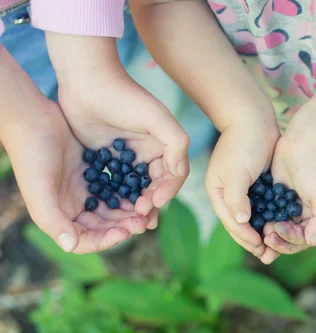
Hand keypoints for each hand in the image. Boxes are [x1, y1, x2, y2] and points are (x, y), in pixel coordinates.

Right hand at [4, 102, 149, 252]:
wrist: (34, 120)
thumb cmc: (32, 157)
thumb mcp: (40, 190)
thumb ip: (54, 220)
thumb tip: (70, 246)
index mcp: (59, 218)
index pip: (86, 240)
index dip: (105, 240)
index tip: (124, 232)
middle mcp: (74, 209)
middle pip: (104, 227)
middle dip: (123, 226)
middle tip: (143, 222)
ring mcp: (86, 192)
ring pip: (113, 210)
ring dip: (129, 212)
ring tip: (146, 210)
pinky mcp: (96, 175)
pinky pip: (117, 189)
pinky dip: (130, 193)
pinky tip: (144, 191)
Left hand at [46, 33, 189, 218]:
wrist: (87, 80)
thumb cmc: (124, 96)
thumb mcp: (157, 117)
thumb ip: (176, 143)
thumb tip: (180, 172)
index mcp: (164, 146)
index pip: (172, 176)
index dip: (167, 191)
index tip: (154, 203)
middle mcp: (148, 154)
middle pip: (154, 187)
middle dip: (151, 204)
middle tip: (141, 218)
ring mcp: (126, 158)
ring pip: (134, 189)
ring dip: (134, 206)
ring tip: (129, 222)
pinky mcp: (105, 159)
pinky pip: (112, 184)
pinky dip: (113, 198)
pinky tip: (109, 211)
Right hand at [205, 116, 280, 260]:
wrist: (254, 118)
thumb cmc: (243, 142)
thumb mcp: (237, 171)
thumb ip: (236, 197)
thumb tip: (241, 221)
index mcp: (217, 192)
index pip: (230, 221)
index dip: (245, 237)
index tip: (261, 247)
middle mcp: (227, 194)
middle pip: (239, 224)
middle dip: (253, 241)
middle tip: (269, 257)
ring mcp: (242, 190)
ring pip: (252, 219)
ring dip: (262, 234)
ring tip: (274, 249)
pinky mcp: (256, 184)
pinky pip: (262, 208)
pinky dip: (269, 219)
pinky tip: (280, 227)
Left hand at [263, 131, 315, 262]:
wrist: (309, 138)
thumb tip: (311, 243)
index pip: (302, 239)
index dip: (288, 240)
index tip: (275, 230)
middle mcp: (306, 214)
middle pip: (288, 237)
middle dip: (276, 240)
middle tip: (264, 236)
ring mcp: (291, 204)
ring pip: (276, 225)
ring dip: (266, 232)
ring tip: (257, 231)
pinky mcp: (277, 194)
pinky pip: (268, 211)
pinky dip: (261, 217)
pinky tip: (250, 218)